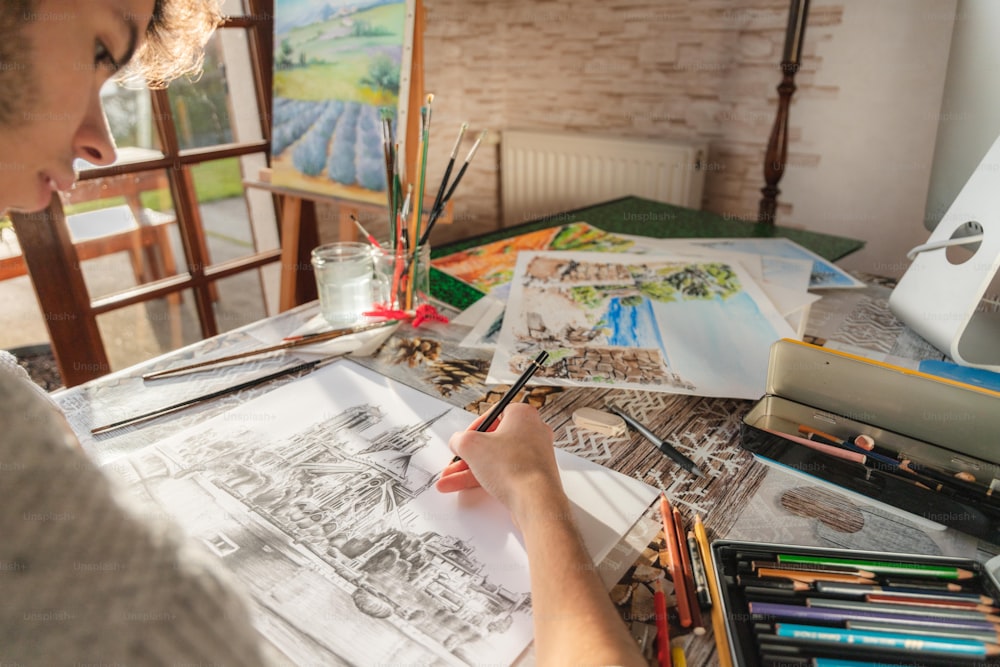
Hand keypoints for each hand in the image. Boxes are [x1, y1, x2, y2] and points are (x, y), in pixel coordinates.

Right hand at [436, 403, 563, 517]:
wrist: (535, 500)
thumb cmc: (513, 467)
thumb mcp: (471, 446)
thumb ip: (459, 439)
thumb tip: (457, 442)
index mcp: (523, 415)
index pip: (493, 414)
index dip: (473, 428)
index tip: (464, 439)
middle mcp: (533, 432)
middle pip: (493, 441)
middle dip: (468, 455)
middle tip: (455, 463)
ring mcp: (535, 455)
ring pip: (497, 460)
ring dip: (471, 470)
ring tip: (450, 481)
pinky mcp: (534, 475)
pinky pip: (506, 473)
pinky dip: (486, 479)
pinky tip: (466, 487)